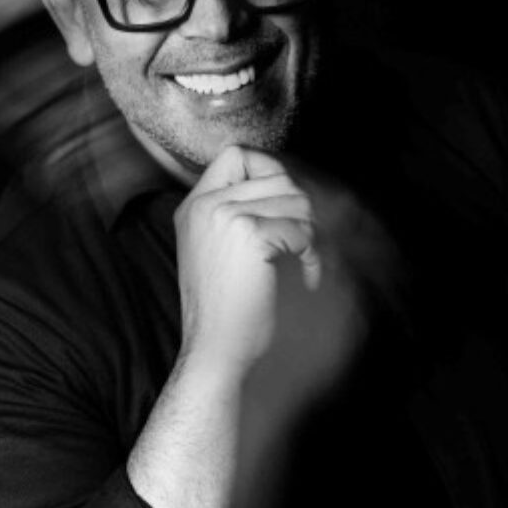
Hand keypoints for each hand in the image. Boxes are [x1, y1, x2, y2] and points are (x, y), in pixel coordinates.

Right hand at [174, 145, 319, 374]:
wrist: (217, 352)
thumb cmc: (226, 312)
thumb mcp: (218, 251)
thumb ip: (240, 212)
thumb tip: (294, 184)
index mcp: (194, 206)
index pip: (237, 155)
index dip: (270, 173)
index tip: (285, 212)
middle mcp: (205, 204)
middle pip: (277, 175)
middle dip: (301, 212)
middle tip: (305, 248)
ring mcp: (224, 214)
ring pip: (296, 199)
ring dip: (311, 233)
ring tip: (306, 264)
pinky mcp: (249, 233)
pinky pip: (302, 228)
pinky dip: (313, 254)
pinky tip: (307, 278)